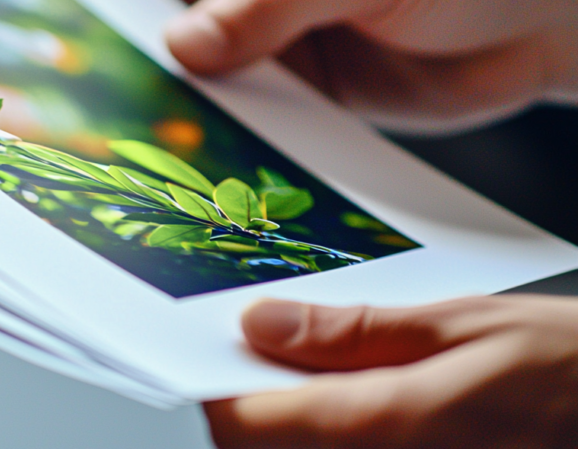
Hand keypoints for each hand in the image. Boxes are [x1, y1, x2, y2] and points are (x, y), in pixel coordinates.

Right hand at [42, 0, 577, 132]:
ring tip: (70, 105)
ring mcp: (246, 20)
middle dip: (70, 6)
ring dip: (124, 70)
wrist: (533, 23)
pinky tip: (152, 139)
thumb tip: (181, 48)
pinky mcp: (273, 76)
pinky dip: (180, 113)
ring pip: (159, 43)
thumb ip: (269, 5)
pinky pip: (209, 93)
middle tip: (17, 45)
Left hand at [203, 296, 577, 447]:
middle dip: (259, 404)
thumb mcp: (464, 326)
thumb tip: (263, 324)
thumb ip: (355, 332)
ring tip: (332, 375)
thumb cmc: (576, 373)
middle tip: (276, 350)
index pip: (247, 425)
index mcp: (390, 430)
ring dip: (297, 424)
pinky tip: (366, 406)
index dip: (220, 386)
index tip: (220, 350)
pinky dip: (338, 439)